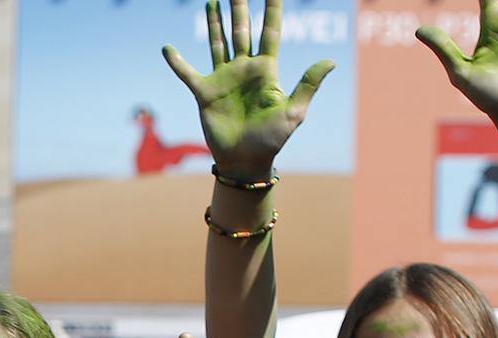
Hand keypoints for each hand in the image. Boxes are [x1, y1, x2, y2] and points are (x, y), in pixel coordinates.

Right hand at [163, 0, 333, 176]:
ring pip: (218, 41)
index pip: (270, 31)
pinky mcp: (205, 92)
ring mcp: (224, 78)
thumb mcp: (294, 112)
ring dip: (214, 21)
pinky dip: (177, 62)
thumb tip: (330, 61)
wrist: (246, 162)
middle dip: (240, 6)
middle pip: (242, 28)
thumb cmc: (272, 140)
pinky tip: (167, 48)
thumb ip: (308, 84)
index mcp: (266, 70)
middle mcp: (244, 68)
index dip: (272, 7)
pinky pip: (188, 73)